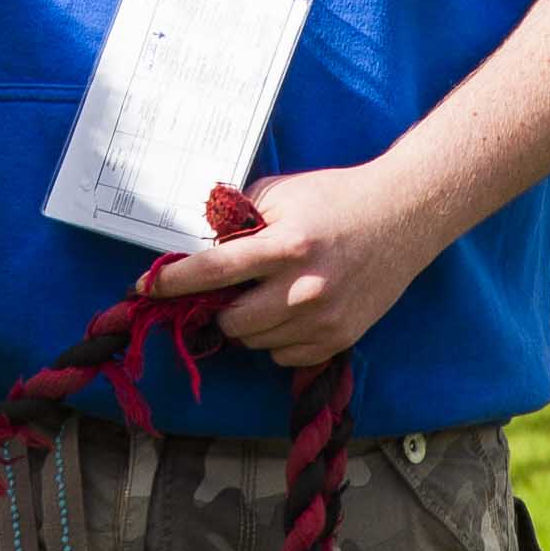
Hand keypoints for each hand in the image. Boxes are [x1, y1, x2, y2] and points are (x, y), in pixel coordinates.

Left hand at [147, 162, 451, 368]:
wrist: (404, 216)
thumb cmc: (337, 198)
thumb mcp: (282, 194)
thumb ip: (238, 219)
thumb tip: (196, 246)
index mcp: (285, 245)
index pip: (213, 271)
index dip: (173, 282)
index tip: (145, 287)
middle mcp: (304, 289)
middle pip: (231, 321)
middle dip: (220, 307)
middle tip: (229, 289)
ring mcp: (324, 320)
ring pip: (256, 343)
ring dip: (250, 323)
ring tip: (269, 292)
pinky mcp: (340, 338)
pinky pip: (284, 356)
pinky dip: (278, 339)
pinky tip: (292, 310)